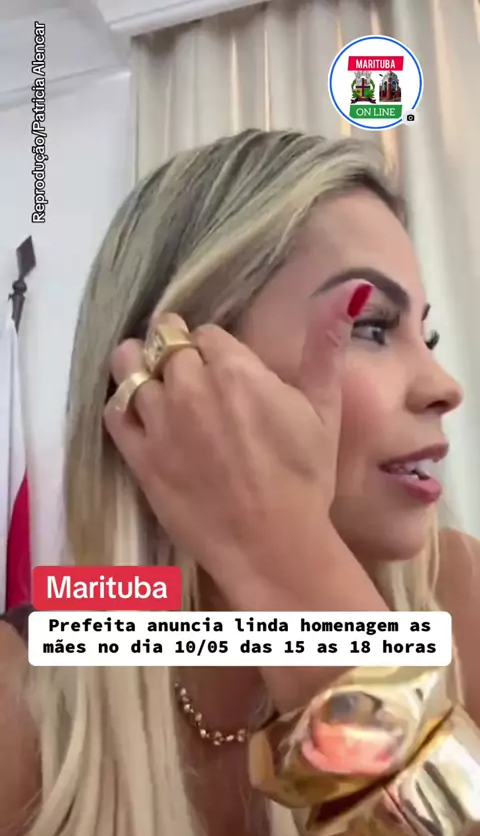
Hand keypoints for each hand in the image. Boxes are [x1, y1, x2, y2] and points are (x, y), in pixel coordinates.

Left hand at [103, 281, 372, 602]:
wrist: (273, 545)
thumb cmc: (306, 480)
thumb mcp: (324, 411)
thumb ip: (325, 349)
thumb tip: (348, 290)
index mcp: (237, 371)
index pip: (209, 333)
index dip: (215, 346)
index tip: (223, 364)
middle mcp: (191, 388)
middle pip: (168, 345)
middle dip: (179, 352)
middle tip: (192, 374)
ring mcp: (160, 422)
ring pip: (131, 366)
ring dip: (141, 365)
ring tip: (154, 376)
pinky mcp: (140, 457)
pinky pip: (115, 411)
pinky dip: (123, 402)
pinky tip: (138, 408)